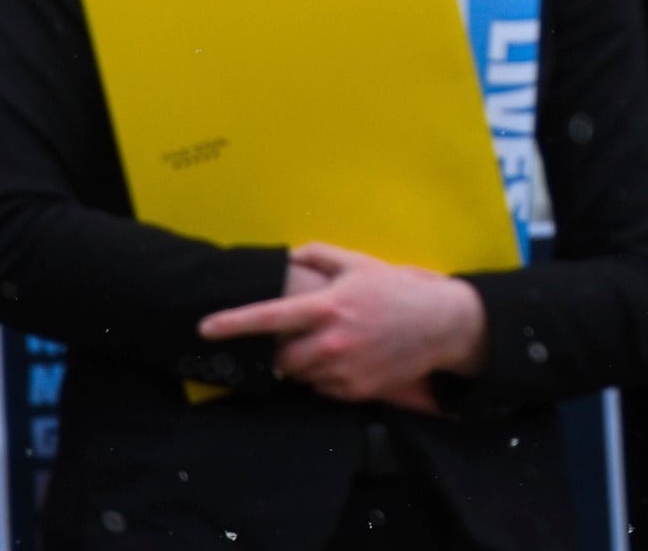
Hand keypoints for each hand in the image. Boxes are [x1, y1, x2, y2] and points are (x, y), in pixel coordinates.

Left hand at [198, 243, 488, 411]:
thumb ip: (320, 256)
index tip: (205, 327)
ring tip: (333, 344)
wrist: (442, 324)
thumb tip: (289, 256)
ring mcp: (343, 371)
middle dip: (282, 350)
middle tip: (301, 337)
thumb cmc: (399, 290)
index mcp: (328, 307)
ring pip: (301, 376)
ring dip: (306, 363)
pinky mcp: (355, 391)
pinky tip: (350, 358)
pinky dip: (327, 377)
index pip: (269, 317)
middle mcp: (331, 342)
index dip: (233, 323)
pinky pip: (323, 389)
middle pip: (280, 359)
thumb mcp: (361, 263)